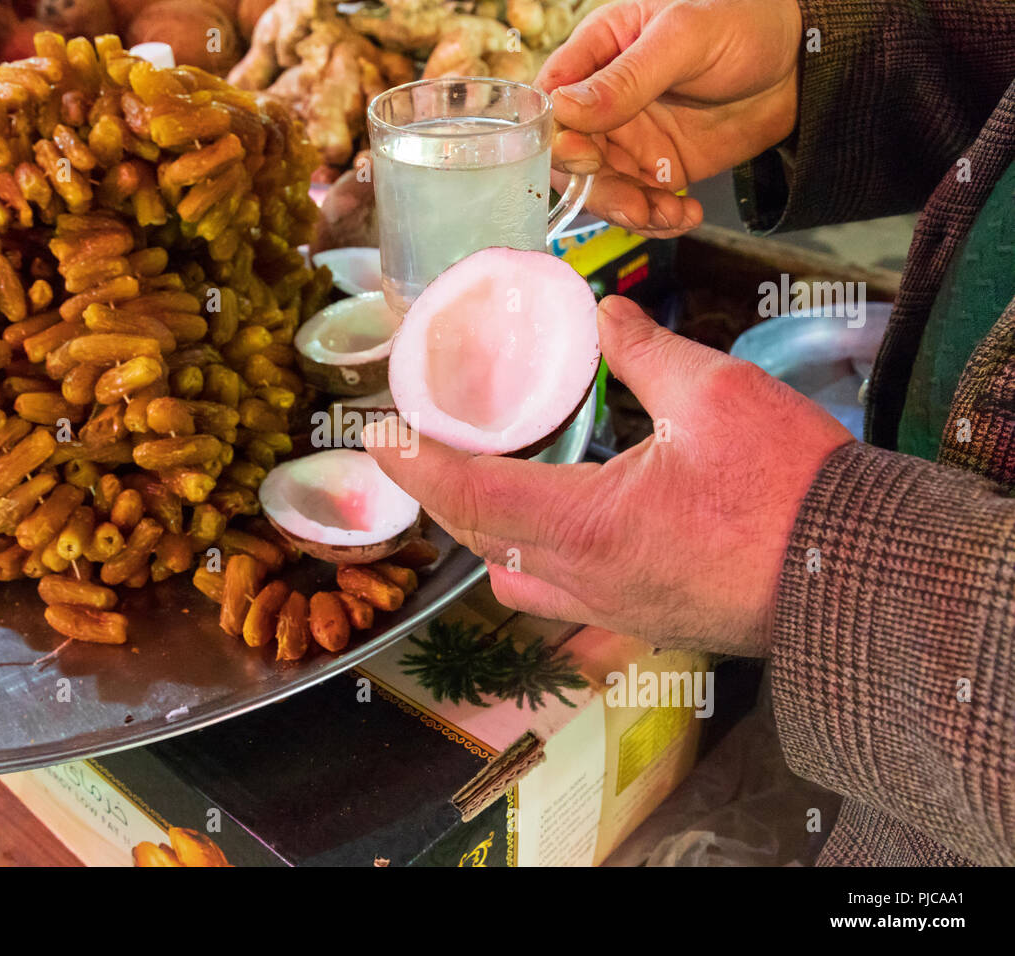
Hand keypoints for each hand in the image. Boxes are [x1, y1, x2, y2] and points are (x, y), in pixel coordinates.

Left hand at [362, 296, 852, 656]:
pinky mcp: (640, 620)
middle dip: (440, 494)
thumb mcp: (716, 394)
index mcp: (586, 525)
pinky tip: (549, 527)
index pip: (472, 492)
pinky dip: (529, 562)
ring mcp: (611, 609)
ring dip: (483, 533)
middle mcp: (584, 579)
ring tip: (482, 482)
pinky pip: (557, 597)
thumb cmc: (789, 487)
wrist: (854, 573)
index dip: (416, 463)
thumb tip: (606, 310)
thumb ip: (645, 351)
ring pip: (513, 580)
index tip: (378, 436)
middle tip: (418, 448)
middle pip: (479, 538)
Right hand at [537, 0, 802, 236]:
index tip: (584, 157)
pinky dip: (657, 219)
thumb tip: (565, 110)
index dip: (556, 137)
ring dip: (629, 212)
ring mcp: (629, 137)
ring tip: (665, 213)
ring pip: (602, 189)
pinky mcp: (656, 168)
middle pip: (570, 158)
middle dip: (596, 189)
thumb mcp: (684, 37)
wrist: (802, 61)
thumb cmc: (744, 21)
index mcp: (598, 51)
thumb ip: (626, 77)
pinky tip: (685, 214)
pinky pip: (639, 204)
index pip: (551, 101)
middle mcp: (603, 100)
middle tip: (631, 204)